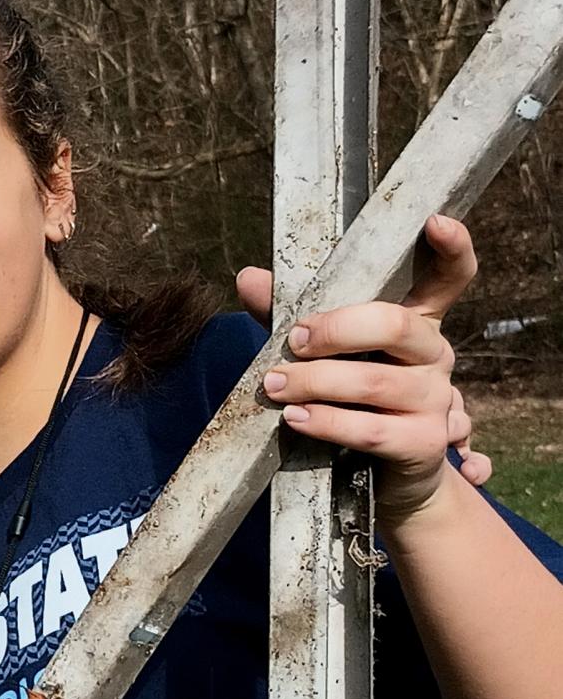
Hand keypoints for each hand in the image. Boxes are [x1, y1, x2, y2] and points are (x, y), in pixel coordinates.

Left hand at [236, 215, 489, 497]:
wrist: (378, 476)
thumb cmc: (348, 399)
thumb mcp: (320, 353)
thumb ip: (288, 316)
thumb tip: (248, 278)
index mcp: (415, 322)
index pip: (449, 277)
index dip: (451, 248)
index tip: (434, 222)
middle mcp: (434, 355)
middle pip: (396, 325)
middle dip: (337, 329)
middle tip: (293, 341)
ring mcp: (435, 399)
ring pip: (375, 381)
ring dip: (316, 382)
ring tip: (274, 386)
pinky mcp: (425, 443)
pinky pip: (373, 430)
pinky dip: (329, 423)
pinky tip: (297, 420)